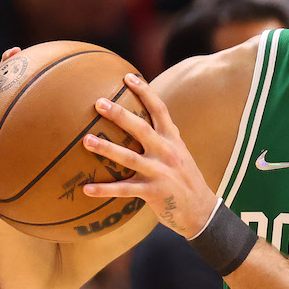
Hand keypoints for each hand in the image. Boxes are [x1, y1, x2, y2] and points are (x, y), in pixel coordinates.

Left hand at [79, 73, 216, 237]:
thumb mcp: (179, 154)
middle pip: (141, 129)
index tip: (128, 77)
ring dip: (107, 149)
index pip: (160, 110)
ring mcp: (161, 173)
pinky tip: (86, 189)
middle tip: (99, 103)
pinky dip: (105, 190)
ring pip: (130, 158)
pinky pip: (125, 190)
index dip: (145, 92)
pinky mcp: (154, 193)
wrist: (202, 212)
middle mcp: (167, 153)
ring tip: (86, 140)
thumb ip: (163, 138)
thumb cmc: (185, 180)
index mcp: (173, 140)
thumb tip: (139, 121)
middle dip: (120, 115)